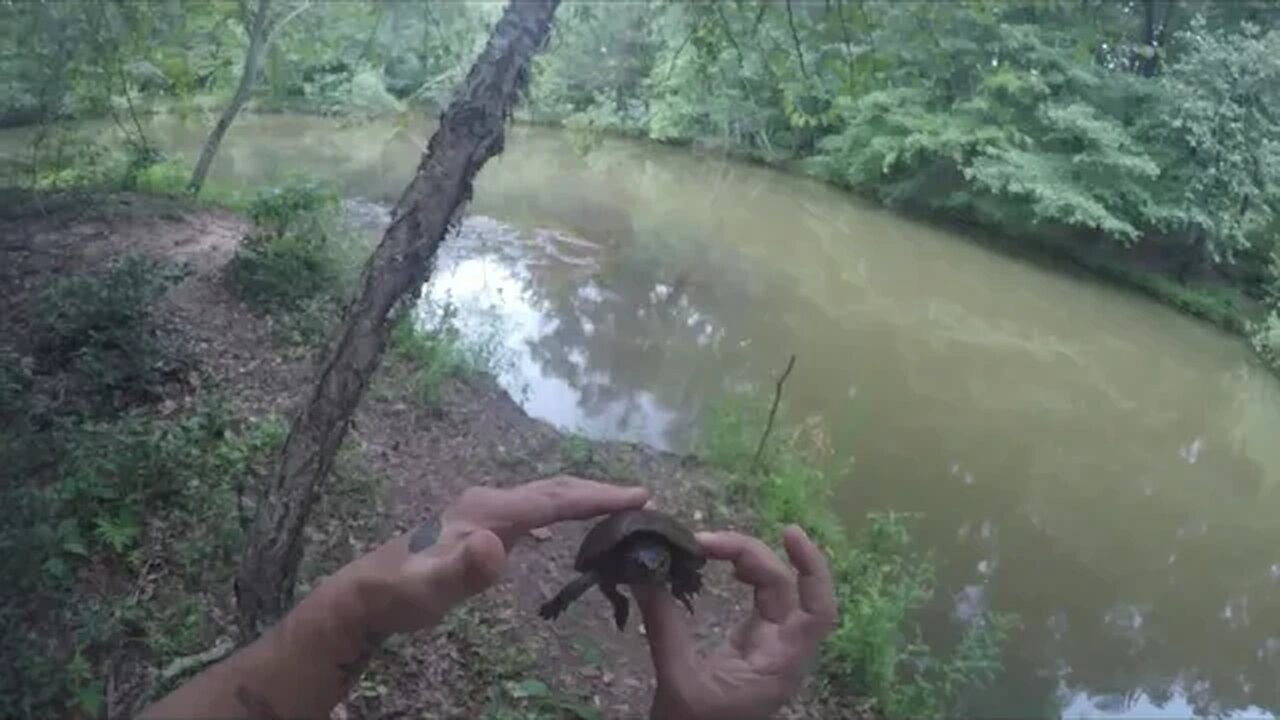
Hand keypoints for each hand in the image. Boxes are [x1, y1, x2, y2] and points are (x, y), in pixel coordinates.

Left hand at [339, 475, 648, 635]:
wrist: (366, 594)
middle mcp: (490, 501)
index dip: (596, 497)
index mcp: (487, 509)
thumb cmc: (400, 593)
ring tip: (619, 507)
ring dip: (582, 499)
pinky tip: (565, 528)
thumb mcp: (429, 588)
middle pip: (554, 490)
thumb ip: (462, 569)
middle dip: (598, 491)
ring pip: (544, 497)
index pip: (552, 499)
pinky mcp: (482, 527)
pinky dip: (559, 513)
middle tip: (642, 498)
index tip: (639, 496)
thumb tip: (496, 545)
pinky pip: (533, 512)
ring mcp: (485, 512)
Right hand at [635, 527, 837, 719]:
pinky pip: (757, 603)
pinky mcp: (750, 648)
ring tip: (710, 547)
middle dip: (753, 556)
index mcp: (779, 665)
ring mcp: (767, 649)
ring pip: (773, 593)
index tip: (788, 531)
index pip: (817, 612)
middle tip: (707, 541)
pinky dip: (744, 580)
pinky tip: (722, 566)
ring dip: (748, 564)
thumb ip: (664, 625)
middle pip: (787, 591)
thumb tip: (644, 573)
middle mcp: (781, 652)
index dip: (812, 568)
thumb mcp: (677, 679)